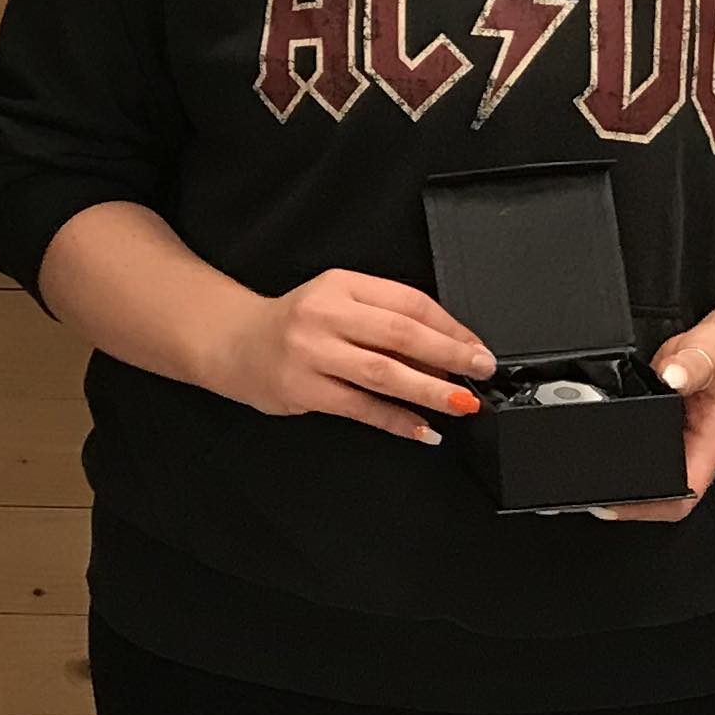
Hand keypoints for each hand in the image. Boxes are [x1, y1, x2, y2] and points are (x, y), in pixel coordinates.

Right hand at [203, 269, 493, 442]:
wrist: (234, 343)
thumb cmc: (295, 324)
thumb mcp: (337, 303)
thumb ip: (383, 319)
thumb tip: (446, 353)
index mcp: (341, 285)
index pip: (407, 301)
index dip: (449, 326)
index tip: (476, 346)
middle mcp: (325, 315)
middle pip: (400, 334)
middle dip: (449, 354)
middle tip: (481, 369)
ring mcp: (311, 353)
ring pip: (383, 372)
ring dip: (430, 390)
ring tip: (462, 402)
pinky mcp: (303, 389)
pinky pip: (361, 407)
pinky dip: (397, 421)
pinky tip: (424, 430)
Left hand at [599, 315, 714, 522]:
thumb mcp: (713, 356)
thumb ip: (692, 367)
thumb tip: (672, 377)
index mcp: (708, 447)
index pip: (682, 496)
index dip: (650, 509)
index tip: (617, 505)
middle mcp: (690, 446)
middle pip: (658, 490)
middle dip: (625, 495)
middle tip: (590, 490)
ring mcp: (674, 432)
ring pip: (644, 463)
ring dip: (617, 466)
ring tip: (584, 463)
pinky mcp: (659, 414)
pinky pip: (636, 433)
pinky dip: (615, 433)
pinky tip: (595, 428)